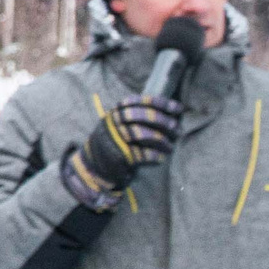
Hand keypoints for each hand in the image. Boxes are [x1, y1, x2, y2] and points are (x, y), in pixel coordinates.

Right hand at [58, 98, 180, 209]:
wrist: (91, 168)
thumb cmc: (113, 146)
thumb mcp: (118, 127)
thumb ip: (135, 118)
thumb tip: (169, 113)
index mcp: (114, 114)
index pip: (137, 101)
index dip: (159, 102)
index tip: (177, 108)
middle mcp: (112, 124)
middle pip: (140, 115)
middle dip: (162, 120)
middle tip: (176, 128)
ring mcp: (113, 139)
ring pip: (141, 133)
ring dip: (161, 139)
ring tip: (170, 146)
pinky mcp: (117, 156)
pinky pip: (140, 154)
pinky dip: (154, 156)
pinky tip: (160, 158)